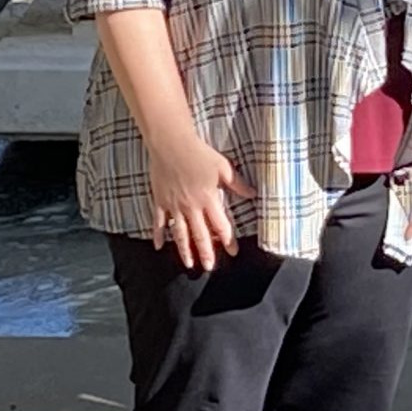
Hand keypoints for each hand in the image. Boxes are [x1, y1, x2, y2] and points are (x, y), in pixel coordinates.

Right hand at [147, 130, 254, 271]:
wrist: (170, 143)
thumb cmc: (198, 152)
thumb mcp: (223, 166)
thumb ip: (237, 183)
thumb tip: (253, 194)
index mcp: (208, 198)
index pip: (221, 225)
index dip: (228, 240)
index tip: (233, 251)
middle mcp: (191, 206)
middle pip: (200, 235)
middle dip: (206, 253)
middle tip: (209, 267)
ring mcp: (174, 205)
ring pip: (180, 234)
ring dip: (185, 251)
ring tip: (189, 264)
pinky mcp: (160, 201)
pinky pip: (159, 222)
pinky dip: (159, 235)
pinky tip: (159, 247)